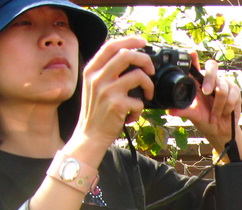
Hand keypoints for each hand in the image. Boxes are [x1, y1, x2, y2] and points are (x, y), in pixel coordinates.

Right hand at [71, 37, 155, 156]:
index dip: (129, 41)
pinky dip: (140, 110)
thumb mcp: (93, 87)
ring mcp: (107, 91)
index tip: (143, 42)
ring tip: (147, 95)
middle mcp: (97, 78)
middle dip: (145, 60)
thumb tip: (128, 58)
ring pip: (138, 76)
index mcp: (91, 70)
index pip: (111, 46)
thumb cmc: (96, 112)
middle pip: (126, 55)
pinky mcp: (117, 105)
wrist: (90, 136)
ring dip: (149, 85)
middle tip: (151, 70)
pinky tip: (133, 115)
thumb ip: (105, 72)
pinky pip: (139, 101)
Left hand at [178, 57, 241, 155]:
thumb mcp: (193, 115)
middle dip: (209, 79)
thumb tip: (170, 111)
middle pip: (212, 66)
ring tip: (215, 114)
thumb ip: (183, 111)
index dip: (193, 58)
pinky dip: (228, 107)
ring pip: (222, 87)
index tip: (191, 53)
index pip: (195, 66)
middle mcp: (211, 80)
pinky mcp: (235, 91)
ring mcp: (224, 84)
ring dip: (219, 105)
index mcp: (198, 83)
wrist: (221, 131)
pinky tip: (225, 112)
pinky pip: (233, 95)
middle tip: (206, 92)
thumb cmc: (205, 120)